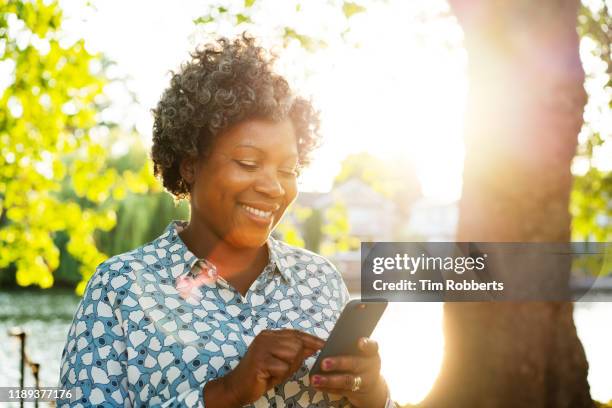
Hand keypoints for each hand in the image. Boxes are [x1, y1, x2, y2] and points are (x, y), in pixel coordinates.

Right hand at [206, 329, 324, 406]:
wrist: (237, 387)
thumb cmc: (260, 375)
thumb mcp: (281, 363)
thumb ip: (296, 353)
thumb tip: (314, 347)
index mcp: (270, 335)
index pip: (296, 333)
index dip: (311, 339)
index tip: (324, 344)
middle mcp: (266, 337)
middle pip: (297, 344)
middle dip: (295, 360)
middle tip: (280, 370)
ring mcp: (262, 347)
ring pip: (292, 355)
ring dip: (287, 368)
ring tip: (274, 373)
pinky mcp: (260, 360)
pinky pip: (283, 368)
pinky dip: (279, 375)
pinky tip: (268, 376)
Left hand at [310, 337, 387, 407]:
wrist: (370, 386)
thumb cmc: (360, 362)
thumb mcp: (362, 355)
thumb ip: (350, 347)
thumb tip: (328, 344)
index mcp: (372, 354)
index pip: (372, 347)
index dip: (367, 345)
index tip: (360, 342)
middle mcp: (370, 368)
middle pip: (355, 364)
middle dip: (339, 363)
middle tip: (324, 363)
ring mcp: (363, 382)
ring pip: (346, 381)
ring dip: (329, 380)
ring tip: (315, 378)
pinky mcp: (355, 393)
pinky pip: (339, 391)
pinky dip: (327, 388)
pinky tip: (316, 385)